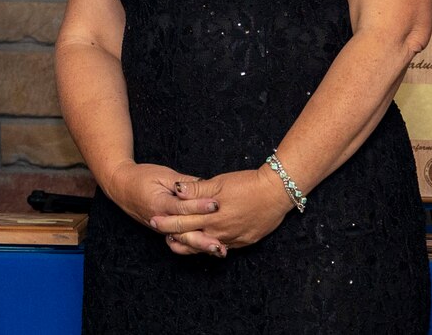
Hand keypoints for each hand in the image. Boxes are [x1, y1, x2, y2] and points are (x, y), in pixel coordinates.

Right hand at [102, 162, 227, 257]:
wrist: (121, 187)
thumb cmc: (142, 177)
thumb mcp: (163, 174)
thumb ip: (184, 181)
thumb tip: (205, 184)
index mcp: (159, 203)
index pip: (182, 207)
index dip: (200, 206)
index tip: (216, 204)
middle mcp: (160, 219)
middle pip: (184, 231)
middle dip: (204, 237)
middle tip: (222, 241)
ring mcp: (161, 228)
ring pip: (183, 240)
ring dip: (201, 246)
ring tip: (219, 250)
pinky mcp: (164, 231)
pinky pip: (180, 240)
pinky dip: (194, 245)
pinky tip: (209, 248)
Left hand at [149, 168, 295, 252]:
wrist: (277, 193)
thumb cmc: (248, 184)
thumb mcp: (220, 182)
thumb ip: (197, 188)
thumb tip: (177, 189)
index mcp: (212, 216)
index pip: (183, 222)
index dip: (167, 222)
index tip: (154, 220)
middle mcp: (220, 231)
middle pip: (191, 237)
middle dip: (173, 235)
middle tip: (158, 232)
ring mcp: (233, 239)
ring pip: (205, 246)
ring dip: (190, 244)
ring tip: (175, 243)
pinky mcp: (244, 242)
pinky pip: (222, 248)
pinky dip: (209, 247)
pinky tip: (204, 244)